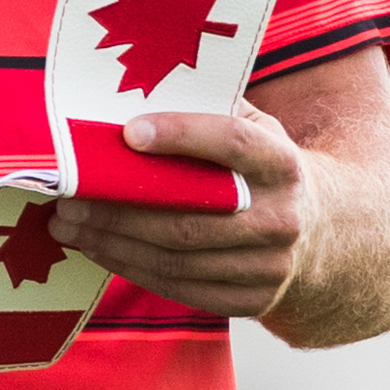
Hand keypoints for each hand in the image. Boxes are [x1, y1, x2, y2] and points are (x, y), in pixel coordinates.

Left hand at [49, 100, 318, 318]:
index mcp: (281, 162)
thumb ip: (210, 109)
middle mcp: (281, 217)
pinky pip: (179, 287)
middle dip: (117, 209)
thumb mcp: (256, 129)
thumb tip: (136, 89)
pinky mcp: (253, 300)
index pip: (231, 143)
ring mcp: (270, 265)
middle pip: (188, 217)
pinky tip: (98, 249)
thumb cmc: (260, 168)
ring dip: (112, 243)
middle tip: (68, 198)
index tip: (128, 131)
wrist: (323, 231)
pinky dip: (131, 268)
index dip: (181, 135)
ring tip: (67, 226)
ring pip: (176, 258)